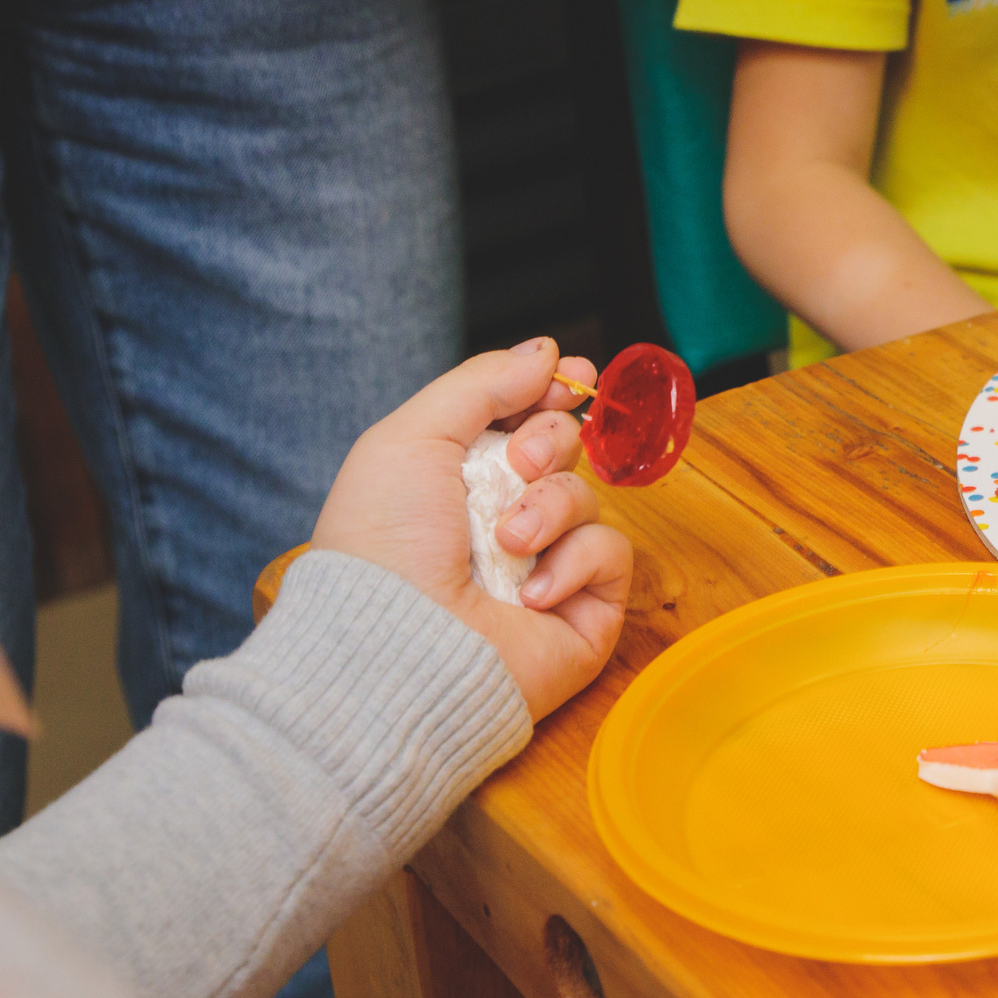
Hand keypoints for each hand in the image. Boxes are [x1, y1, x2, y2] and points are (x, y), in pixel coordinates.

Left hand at [309, 341, 632, 720]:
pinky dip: (575, 562)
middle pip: (564, 448)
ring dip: (551, 508)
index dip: (554, 391)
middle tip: (521, 463)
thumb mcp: (412, 437)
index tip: (573, 375)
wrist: (396, 643)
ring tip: (510, 541)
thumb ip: (481, 384)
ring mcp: (545, 567)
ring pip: (588, 498)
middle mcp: (502, 520)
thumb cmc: (384, 545)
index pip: (524, 418)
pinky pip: (612, 554)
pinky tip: (533, 590)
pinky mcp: (583, 611)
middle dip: (551, 442)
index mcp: (456, 479)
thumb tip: (546, 354)